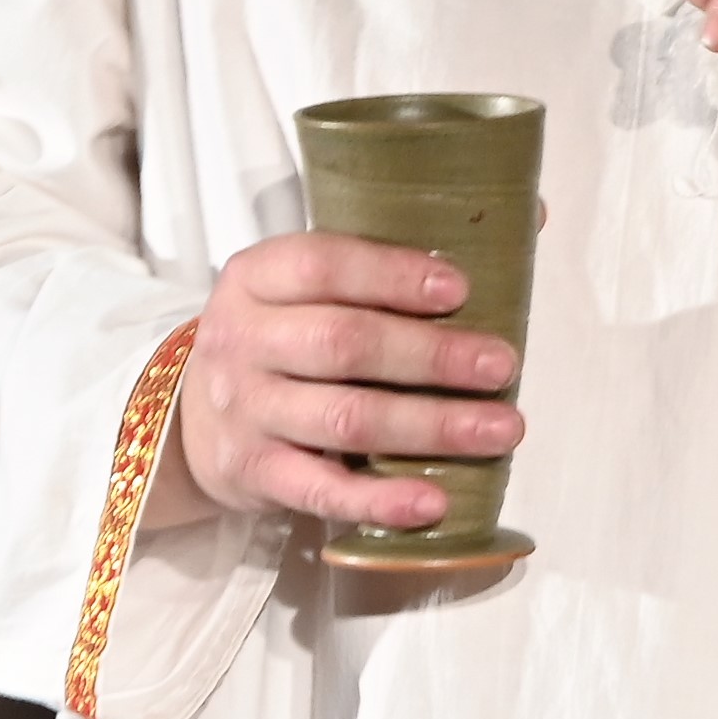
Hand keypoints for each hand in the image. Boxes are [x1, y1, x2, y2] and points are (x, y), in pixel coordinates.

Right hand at [152, 232, 523, 532]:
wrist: (191, 420)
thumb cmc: (281, 338)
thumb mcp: (305, 285)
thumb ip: (393, 254)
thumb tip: (526, 216)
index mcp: (257, 276)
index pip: (323, 265)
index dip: (394, 275)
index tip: (461, 288)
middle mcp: (242, 340)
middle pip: (344, 344)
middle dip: (432, 355)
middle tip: (501, 365)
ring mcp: (245, 411)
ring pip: (345, 419)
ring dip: (430, 426)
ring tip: (501, 429)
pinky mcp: (254, 474)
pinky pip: (322, 491)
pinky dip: (382, 500)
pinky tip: (436, 501)